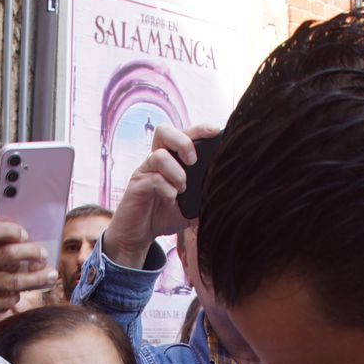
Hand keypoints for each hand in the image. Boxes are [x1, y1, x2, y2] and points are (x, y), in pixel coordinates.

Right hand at [0, 219, 56, 329]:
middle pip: (9, 256)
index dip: (13, 231)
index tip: (25, 235)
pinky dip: (17, 296)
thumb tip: (20, 238)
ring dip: (38, 279)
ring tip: (51, 276)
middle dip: (33, 254)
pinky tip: (20, 292)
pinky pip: (7, 300)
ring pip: (15, 282)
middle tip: (43, 255)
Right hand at [99, 124, 210, 267]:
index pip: (183, 133)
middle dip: (183, 142)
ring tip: (182, 189)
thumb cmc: (164, 215)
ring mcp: (145, 171)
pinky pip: (153, 179)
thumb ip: (205, 197)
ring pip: (159, 155)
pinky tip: (170, 199)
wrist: (139, 234)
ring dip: (176, 172)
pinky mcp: (137, 186)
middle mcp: (156, 160)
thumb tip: (227, 193)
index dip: (199, 129)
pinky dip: (167, 189)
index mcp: (171, 159)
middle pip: (164, 131)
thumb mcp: (191, 207)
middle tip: (193, 161)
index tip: (214, 132)